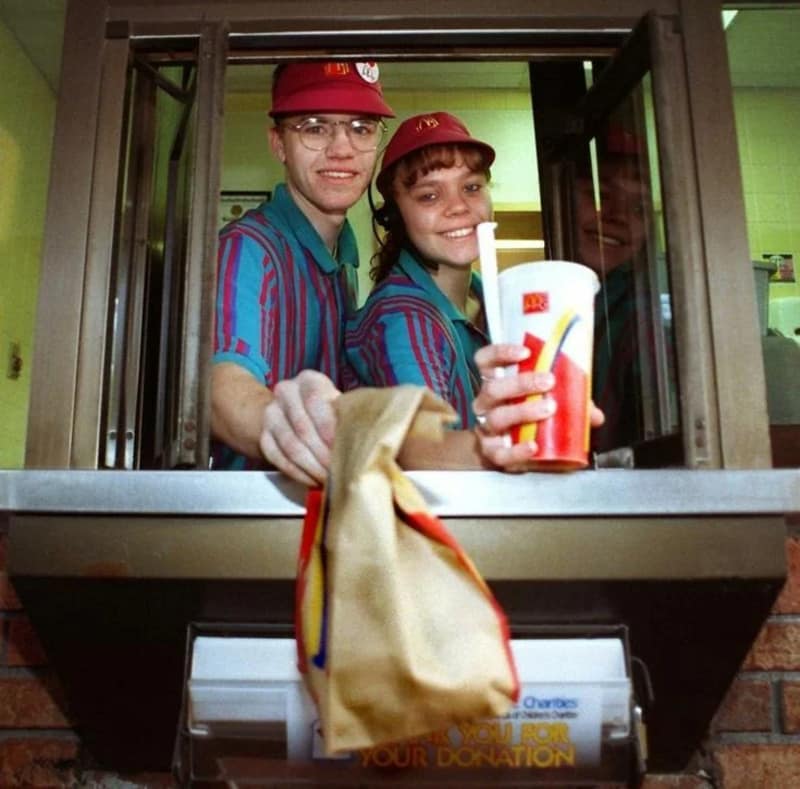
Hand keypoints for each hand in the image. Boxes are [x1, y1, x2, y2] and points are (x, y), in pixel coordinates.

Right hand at [258, 370, 340, 485]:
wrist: (290, 412)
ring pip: (291, 446)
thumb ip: (346, 416)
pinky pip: (278, 458)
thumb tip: (362, 438)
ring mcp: (271, 414)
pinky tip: (312, 480)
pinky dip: (298, 473)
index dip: (329, 428)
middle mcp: (286, 392)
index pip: (315, 402)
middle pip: (303, 428)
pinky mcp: (264, 436)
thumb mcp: (337, 404)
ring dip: (312, 467)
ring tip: (328, 479)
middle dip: (323, 455)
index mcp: (308, 381)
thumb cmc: (324, 411)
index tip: (344, 448)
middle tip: (340, 471)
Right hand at [472, 343, 604, 470]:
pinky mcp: (491, 452)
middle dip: (521, 383)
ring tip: (548, 409)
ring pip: (497, 417)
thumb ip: (569, 403)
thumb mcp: (543, 402)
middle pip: (493, 389)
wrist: (505, 452)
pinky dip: (517, 449)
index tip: (525, 352)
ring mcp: (485, 428)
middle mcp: (485, 404)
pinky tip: (533, 446)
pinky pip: (499, 452)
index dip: (500, 353)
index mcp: (495, 383)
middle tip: (548, 381)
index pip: (485, 361)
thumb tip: (595, 415)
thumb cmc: (524, 419)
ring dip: (523, 410)